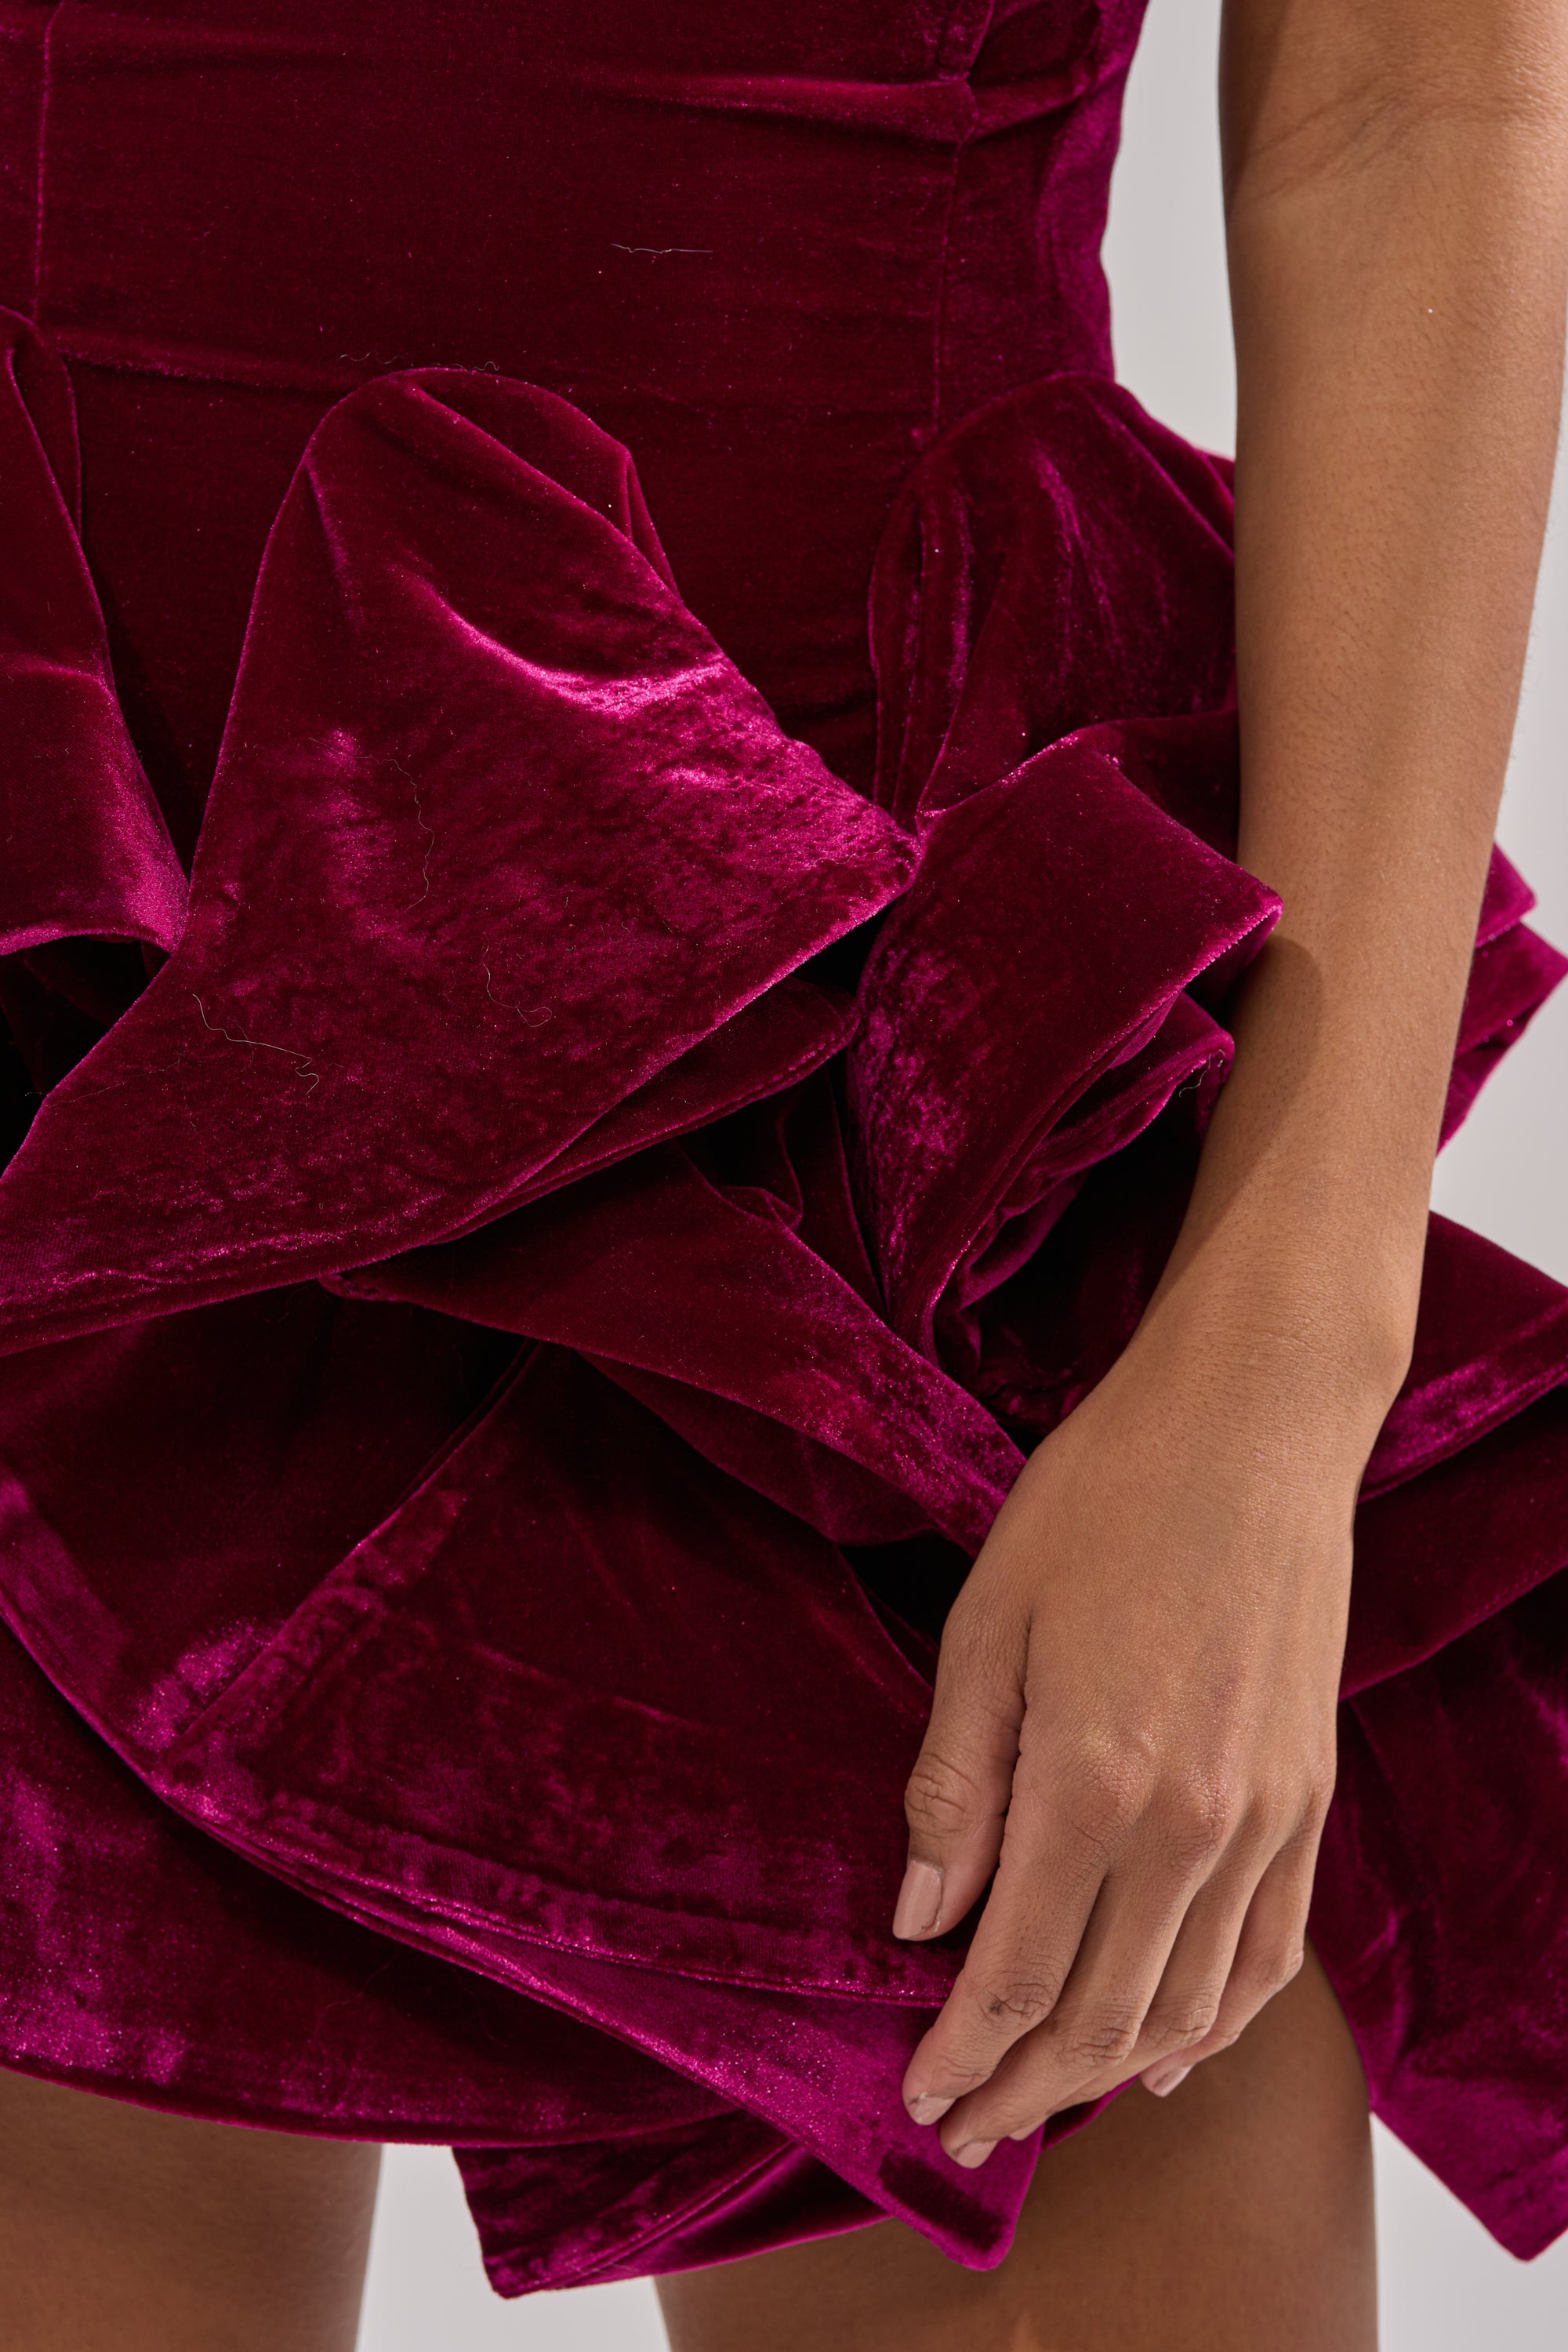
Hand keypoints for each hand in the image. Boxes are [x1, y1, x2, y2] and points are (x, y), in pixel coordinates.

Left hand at [893, 1277, 1382, 2166]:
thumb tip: (920, 1916)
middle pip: (1101, 2014)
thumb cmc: (1101, 1503)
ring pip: (1189, 2004)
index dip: (961, 2053)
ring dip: (1111, 2072)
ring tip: (1046, 2104)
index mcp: (1093, 1782)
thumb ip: (955, 1784)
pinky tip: (1177, 2052)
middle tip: (965, 2130)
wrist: (1251, 1427)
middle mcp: (1192, 1826)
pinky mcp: (1308, 1798)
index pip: (1014, 1973)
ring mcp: (1266, 1819)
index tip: (919, 2099)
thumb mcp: (986, 1624)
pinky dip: (1219, 2021)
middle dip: (1023, 2089)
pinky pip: (1270, 1953)